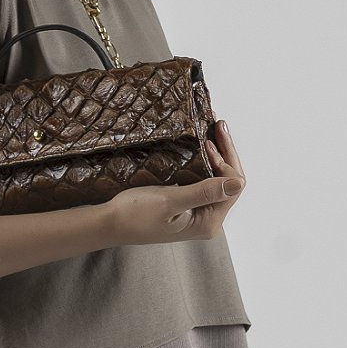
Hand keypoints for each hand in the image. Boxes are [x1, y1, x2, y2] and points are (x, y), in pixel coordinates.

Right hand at [100, 118, 244, 245]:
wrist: (109, 223)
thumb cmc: (134, 215)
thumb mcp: (171, 200)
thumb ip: (205, 192)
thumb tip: (238, 183)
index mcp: (208, 222)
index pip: (232, 186)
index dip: (226, 161)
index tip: (209, 141)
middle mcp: (207, 219)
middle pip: (228, 181)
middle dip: (224, 152)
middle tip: (216, 123)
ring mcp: (198, 212)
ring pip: (216, 178)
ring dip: (214, 154)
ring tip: (210, 129)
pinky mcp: (187, 205)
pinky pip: (203, 180)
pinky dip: (203, 161)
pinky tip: (198, 145)